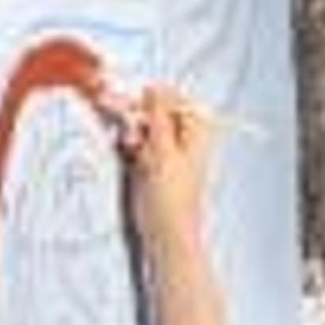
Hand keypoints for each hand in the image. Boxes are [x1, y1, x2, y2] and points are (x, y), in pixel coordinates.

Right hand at [97, 81, 217, 256]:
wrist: (166, 236)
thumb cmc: (170, 200)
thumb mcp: (163, 151)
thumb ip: (158, 117)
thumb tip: (154, 88)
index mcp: (196, 130)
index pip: (172, 97)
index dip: (149, 99)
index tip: (130, 105)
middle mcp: (184, 137)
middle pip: (156, 111)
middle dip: (138, 116)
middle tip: (128, 128)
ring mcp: (169, 151)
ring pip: (144, 126)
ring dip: (132, 131)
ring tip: (130, 146)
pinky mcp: (154, 164)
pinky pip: (139, 143)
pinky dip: (131, 145)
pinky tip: (129, 153)